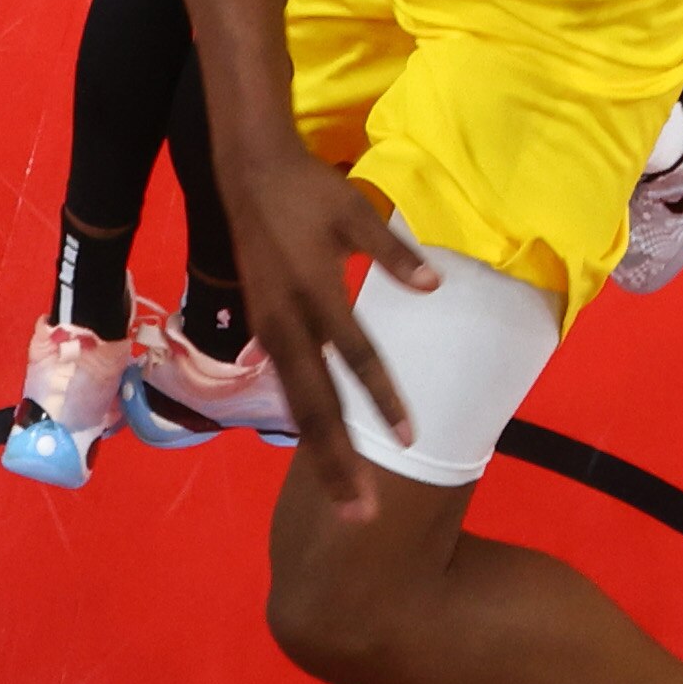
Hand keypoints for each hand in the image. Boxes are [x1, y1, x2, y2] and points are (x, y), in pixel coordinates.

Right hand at [229, 144, 428, 521]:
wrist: (247, 170)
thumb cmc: (308, 189)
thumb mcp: (354, 210)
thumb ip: (392, 253)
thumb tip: (434, 287)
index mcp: (313, 293)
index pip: (353, 356)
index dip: (381, 398)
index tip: (407, 440)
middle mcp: (286, 323)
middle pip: (314, 405)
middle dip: (338, 461)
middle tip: (360, 513)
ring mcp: (269, 330)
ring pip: (296, 405)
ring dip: (320, 454)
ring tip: (343, 499)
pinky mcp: (262, 329)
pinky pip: (286, 388)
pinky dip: (304, 426)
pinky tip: (319, 452)